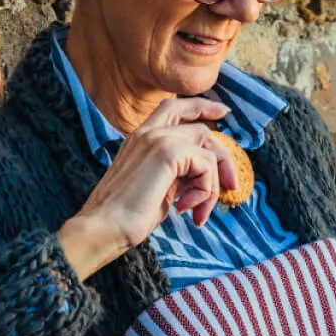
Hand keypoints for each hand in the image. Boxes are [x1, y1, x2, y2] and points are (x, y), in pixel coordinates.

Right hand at [57, 97, 238, 278]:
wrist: (103, 228)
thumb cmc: (126, 217)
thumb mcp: (158, 188)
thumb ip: (178, 174)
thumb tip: (204, 176)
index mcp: (140, 138)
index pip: (174, 108)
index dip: (202, 107)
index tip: (223, 112)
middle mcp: (148, 133)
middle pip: (201, 128)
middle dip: (223, 156)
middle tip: (231, 185)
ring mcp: (157, 140)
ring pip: (207, 150)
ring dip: (211, 186)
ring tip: (198, 212)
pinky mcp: (168, 153)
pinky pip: (206, 166)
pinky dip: (205, 192)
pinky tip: (186, 209)